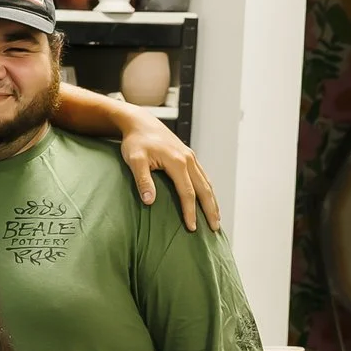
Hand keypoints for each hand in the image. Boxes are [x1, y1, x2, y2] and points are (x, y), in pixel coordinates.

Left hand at [118, 113, 219, 231]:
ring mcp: (191, 157)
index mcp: (177, 162)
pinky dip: (208, 190)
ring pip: (207, 182)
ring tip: (216, 218)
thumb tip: (150, 201)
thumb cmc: (135, 142)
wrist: (141, 122)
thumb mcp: (134, 160)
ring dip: (212, 201)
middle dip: (210, 210)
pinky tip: (208, 199)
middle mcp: (189, 160)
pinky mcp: (188, 156)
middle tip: (215, 228)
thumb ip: (142, 180)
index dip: (190, 211)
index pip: (187, 192)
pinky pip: (203, 176)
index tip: (192, 228)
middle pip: (204, 189)